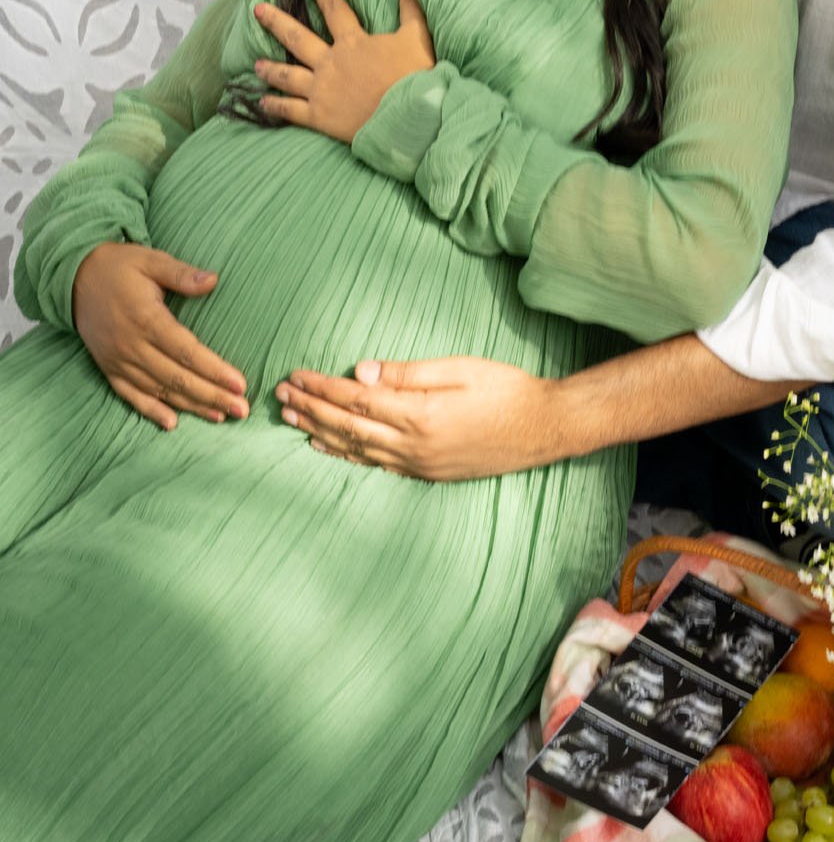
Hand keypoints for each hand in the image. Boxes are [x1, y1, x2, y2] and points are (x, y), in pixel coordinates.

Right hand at [72, 241, 248, 429]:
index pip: (186, 352)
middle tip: (240, 409)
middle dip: (211, 395)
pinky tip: (172, 423)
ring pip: (158, 391)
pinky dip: (150, 411)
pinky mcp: (108, 368)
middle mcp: (132, 345)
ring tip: (220, 416)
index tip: (239, 384)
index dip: (214, 370)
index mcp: (146, 319)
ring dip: (190, 406)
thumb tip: (213, 280)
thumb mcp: (152, 260)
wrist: (75, 278)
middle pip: (177, 378)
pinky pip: (130, 395)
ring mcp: (118, 360)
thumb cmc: (120, 267)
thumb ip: (182, 274)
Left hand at [253, 0, 434, 143]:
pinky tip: (262, 102)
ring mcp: (321, 90)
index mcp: (353, 42)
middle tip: (258, 10)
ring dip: (270, 68)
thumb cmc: (415, 76)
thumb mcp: (417, 37)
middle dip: (276, 22)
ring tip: (255, 64)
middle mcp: (330, 62)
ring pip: (287, 75)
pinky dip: (275, 106)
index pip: (334, 9)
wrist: (409, 116)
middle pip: (297, 39)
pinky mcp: (318, 117)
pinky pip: (290, 109)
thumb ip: (411, 7)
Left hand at [274, 356, 551, 480]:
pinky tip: (330, 449)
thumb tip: (360, 372)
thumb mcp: (460, 368)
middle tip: (282, 396)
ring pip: (356, 450)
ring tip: (293, 421)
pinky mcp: (427, 473)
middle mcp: (413, 446)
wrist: (543, 428)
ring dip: (321, 434)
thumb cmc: (506, 390)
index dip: (321, 388)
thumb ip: (409, 373)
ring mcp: (419, 464)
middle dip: (312, 409)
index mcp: (420, 415)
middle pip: (348, 427)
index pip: (356, 400)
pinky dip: (347, 456)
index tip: (295, 375)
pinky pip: (375, 465)